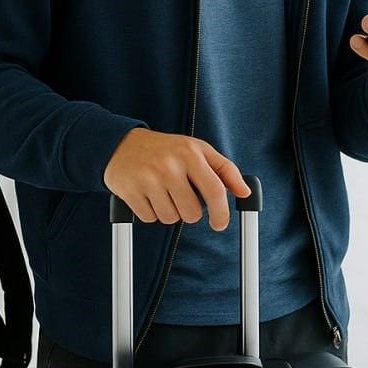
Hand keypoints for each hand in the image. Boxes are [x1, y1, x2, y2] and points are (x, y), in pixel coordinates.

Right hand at [102, 128, 250, 230]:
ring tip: (163, 193)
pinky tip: (148, 196)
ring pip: (171, 218)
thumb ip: (224, 170)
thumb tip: (244, 191)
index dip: (221, 212)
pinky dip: (151, 213)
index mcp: (190, 153)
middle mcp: (170, 165)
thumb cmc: (165, 149)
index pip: (214, 190)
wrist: (122, 144)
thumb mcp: (197, 150)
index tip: (220, 223)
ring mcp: (149, 178)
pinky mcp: (130, 190)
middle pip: (192, 212)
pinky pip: (150, 218)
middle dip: (190, 213)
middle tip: (182, 199)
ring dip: (170, 212)